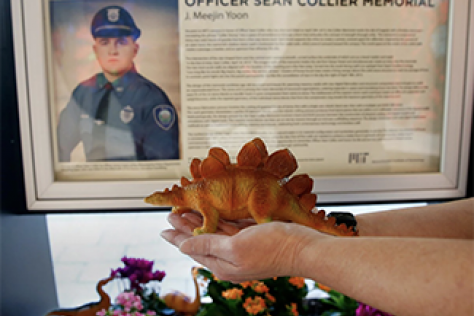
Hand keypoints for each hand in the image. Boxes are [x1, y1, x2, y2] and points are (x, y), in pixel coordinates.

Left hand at [161, 213, 331, 282]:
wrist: (304, 247)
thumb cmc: (273, 248)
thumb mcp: (236, 248)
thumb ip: (208, 246)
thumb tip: (184, 246)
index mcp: (223, 264)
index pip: (193, 248)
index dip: (177, 236)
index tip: (164, 228)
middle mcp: (230, 258)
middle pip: (201, 240)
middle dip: (185, 227)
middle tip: (171, 215)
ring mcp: (241, 248)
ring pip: (214, 232)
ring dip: (199, 222)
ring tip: (185, 212)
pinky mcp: (252, 238)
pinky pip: (229, 228)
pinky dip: (217, 220)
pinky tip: (212, 214)